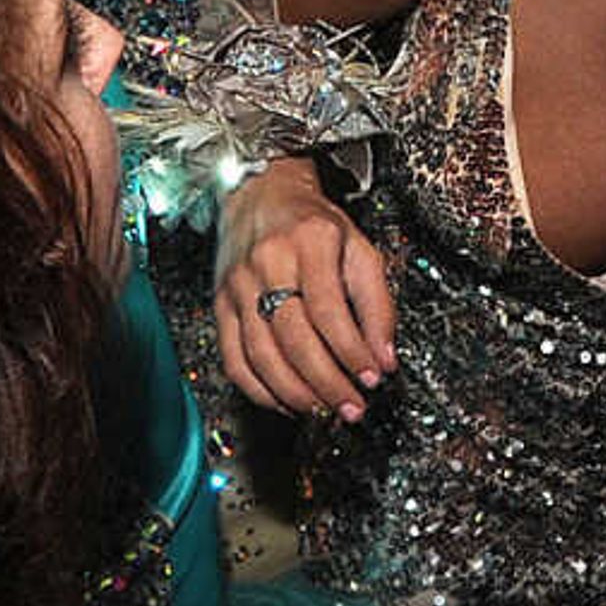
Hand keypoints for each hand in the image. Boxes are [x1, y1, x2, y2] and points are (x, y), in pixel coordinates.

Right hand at [217, 159, 396, 417]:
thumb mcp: (359, 249)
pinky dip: (261, 391)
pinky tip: (288, 403)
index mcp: (309, 241)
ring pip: (262, 355)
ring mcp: (237, 286)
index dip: (352, 351)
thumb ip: (378, 304)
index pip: (329, 310)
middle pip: (294, 338)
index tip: (373, 378)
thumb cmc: (315, 226)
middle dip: (327, 382)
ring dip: (296, 394)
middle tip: (352, 407)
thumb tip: (385, 359)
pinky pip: (234, 361)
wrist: (261, 195)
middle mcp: (268, 262)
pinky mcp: (220, 306)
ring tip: (325, 410)